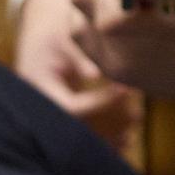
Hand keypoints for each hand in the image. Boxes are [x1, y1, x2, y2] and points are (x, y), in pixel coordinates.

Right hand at [14, 0, 141, 144]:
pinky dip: (99, 136)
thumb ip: (78, 57)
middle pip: (73, 127)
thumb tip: (94, 75)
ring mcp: (48, 111)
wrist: (41, 32)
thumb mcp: (65, 39)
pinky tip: (122, 143)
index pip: (70, 106)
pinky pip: (79, 129)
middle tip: (136, 119)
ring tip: (131, 140)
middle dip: (104, 128)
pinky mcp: (59, 112)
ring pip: (76, 133)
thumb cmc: (55, 30)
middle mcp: (40, 104)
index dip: (99, 101)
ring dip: (103, 138)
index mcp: (38, 86)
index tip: (125, 89)